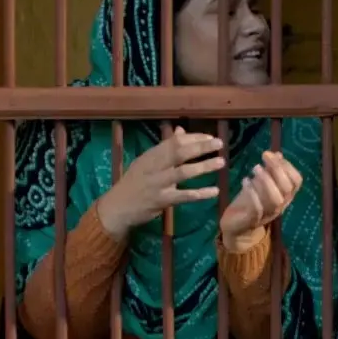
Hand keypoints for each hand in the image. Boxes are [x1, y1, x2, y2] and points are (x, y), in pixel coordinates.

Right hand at [95, 125, 223, 239]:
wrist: (116, 207)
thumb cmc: (134, 183)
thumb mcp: (146, 162)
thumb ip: (165, 148)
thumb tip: (181, 131)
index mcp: (150, 156)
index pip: (174, 142)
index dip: (193, 138)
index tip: (210, 138)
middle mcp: (153, 167)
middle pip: (178, 153)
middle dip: (200, 147)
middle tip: (220, 143)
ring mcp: (157, 184)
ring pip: (182, 173)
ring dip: (203, 167)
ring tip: (221, 162)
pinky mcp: (161, 200)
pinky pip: (183, 196)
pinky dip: (200, 193)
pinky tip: (214, 191)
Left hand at [218, 149, 302, 250]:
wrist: (236, 228)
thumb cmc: (249, 203)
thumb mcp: (260, 184)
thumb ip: (270, 171)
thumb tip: (278, 154)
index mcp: (285, 196)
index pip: (296, 181)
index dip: (287, 166)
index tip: (273, 154)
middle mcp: (280, 205)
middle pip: (288, 188)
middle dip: (277, 169)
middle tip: (263, 156)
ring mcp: (267, 213)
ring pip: (275, 199)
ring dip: (266, 181)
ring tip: (255, 168)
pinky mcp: (252, 220)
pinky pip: (257, 208)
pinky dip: (251, 193)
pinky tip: (245, 181)